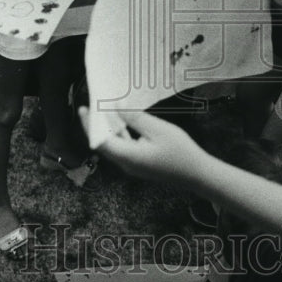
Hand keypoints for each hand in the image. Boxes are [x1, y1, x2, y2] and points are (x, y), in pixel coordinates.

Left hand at [80, 106, 202, 184]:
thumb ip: (135, 119)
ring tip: (105, 111)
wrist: (197, 175)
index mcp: (128, 156)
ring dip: (108, 129)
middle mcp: (126, 163)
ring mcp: (133, 165)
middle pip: (103, 144)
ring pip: (113, 145)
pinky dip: (120, 134)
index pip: (99, 141)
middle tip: (92, 106)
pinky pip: (123, 148)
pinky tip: (123, 122)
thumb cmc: (180, 151)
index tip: (84, 109)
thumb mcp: (157, 130)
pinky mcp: (139, 164)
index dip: (89, 125)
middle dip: (95, 125)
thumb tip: (117, 107)